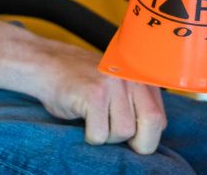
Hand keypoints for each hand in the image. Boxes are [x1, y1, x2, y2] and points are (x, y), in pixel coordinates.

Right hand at [26, 38, 166, 153]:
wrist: (47, 64)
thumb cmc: (82, 84)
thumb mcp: (117, 89)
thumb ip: (136, 106)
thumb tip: (148, 141)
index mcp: (141, 79)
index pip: (159, 120)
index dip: (146, 137)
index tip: (130, 140)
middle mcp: (131, 78)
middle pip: (151, 124)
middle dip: (136, 143)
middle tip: (114, 138)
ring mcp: (114, 84)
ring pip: (123, 132)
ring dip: (106, 137)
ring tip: (93, 120)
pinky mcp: (94, 94)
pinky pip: (99, 133)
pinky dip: (89, 136)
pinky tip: (81, 119)